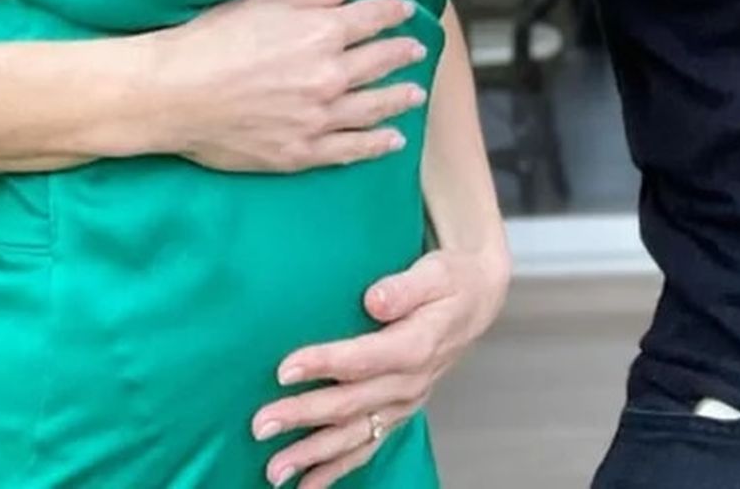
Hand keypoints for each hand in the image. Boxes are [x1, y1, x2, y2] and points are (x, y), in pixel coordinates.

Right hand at [151, 0, 428, 172]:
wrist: (171, 94)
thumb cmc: (211, 39)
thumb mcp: (264, 0)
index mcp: (323, 33)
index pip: (373, 18)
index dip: (393, 11)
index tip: (406, 9)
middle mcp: (330, 76)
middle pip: (380, 61)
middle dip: (402, 52)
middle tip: (417, 49)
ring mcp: (318, 118)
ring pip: (374, 106)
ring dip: (399, 97)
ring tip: (416, 93)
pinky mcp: (300, 152)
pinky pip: (350, 149)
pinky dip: (377, 143)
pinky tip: (393, 139)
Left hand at [251, 245, 509, 487]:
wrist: (477, 303)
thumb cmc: (451, 282)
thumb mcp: (435, 272)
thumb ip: (405, 287)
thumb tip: (374, 299)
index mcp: (418, 345)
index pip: (365, 358)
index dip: (325, 364)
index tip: (285, 369)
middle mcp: (411, 381)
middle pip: (351, 402)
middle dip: (304, 414)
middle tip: (262, 424)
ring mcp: (405, 402)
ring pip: (355, 434)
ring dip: (313, 453)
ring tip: (274, 469)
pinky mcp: (399, 412)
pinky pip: (367, 446)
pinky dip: (337, 469)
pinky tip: (307, 485)